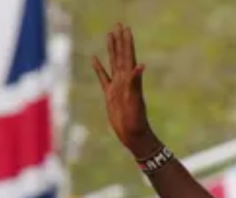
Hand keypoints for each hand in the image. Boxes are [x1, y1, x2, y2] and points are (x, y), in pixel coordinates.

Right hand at [93, 24, 159, 157]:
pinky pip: (103, 78)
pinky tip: (95, 58)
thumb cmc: (136, 120)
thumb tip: (140, 65)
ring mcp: (117, 86)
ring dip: (112, 49)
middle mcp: (125, 80)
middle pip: (121, 56)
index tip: (125, 28)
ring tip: (110, 35)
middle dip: (120, 40)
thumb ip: (135, 82)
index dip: (127, 42)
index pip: (128, 57)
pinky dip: (99, 68)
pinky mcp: (110, 95)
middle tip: (118, 25)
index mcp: (131, 80)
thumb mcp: (135, 100)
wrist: (133, 134)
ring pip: (113, 63)